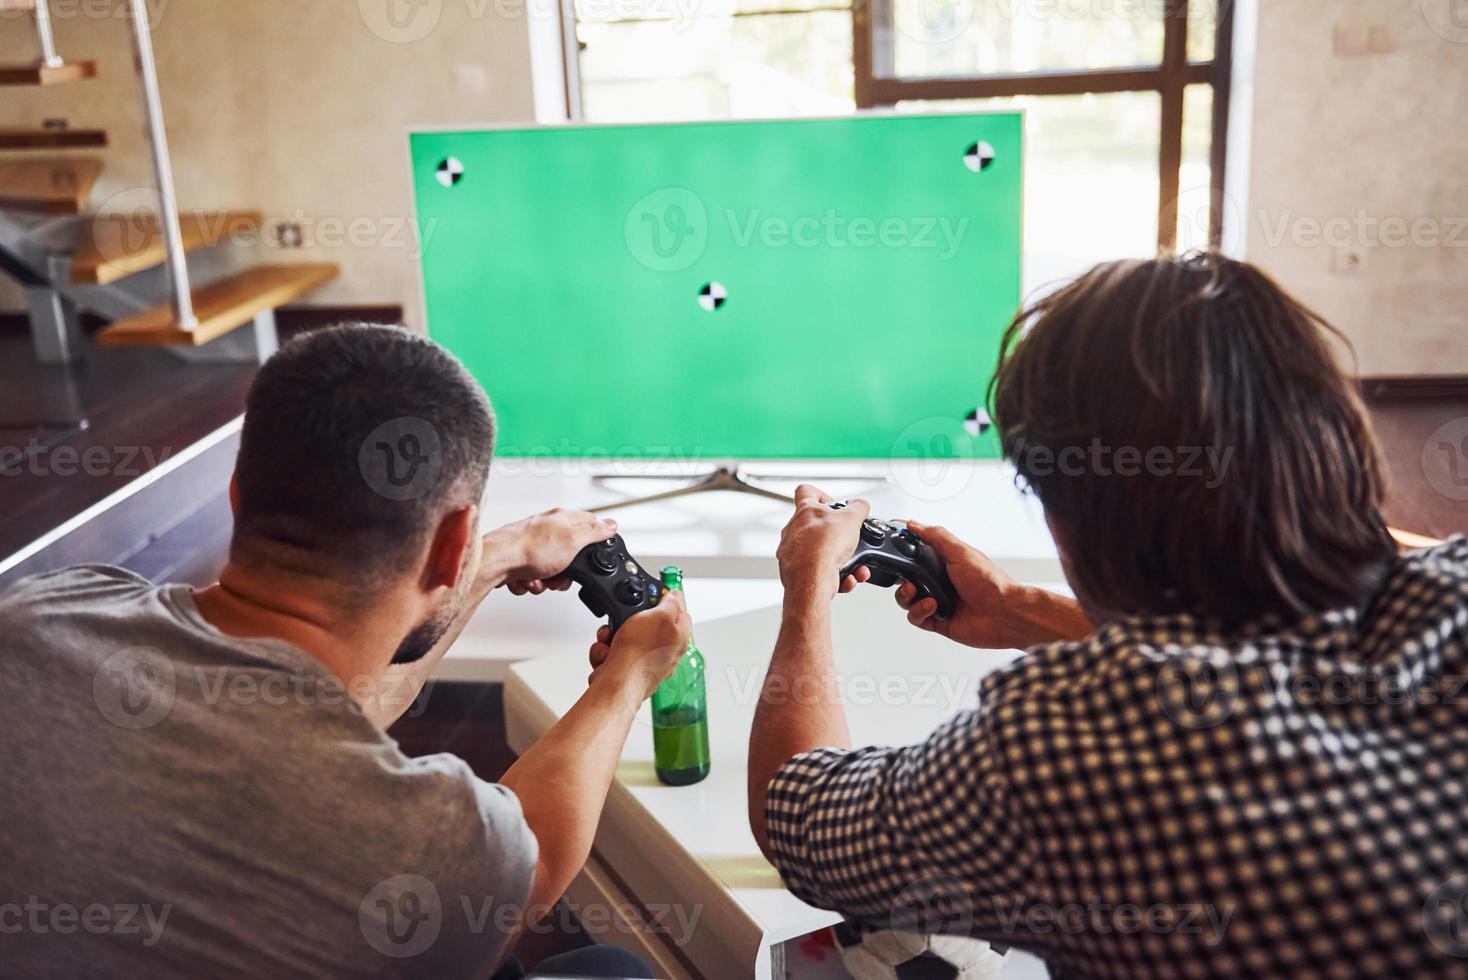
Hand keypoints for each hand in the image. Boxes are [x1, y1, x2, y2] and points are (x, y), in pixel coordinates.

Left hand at [482, 508, 618, 595]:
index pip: (590, 525)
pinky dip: (529, 583)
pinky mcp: (518, 560)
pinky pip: (532, 577)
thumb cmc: (528, 548)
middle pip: (570, 555)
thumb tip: (612, 524)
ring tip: (538, 578)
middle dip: (565, 572)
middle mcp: (546, 529)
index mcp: (562, 519)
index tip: (589, 558)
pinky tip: (525, 579)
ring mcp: (531, 545)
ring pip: (551, 570)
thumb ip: (595, 532)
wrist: (495, 562)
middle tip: (558, 574)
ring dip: (545, 581)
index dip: (594, 544)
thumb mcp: (573, 540)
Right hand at [586, 591, 692, 699]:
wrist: (617, 686)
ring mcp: (643, 662)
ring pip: (623, 639)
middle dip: (627, 621)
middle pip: (646, 625)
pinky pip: (611, 654)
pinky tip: (606, 657)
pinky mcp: (625, 671)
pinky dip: (604, 653)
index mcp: (678, 639)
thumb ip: (671, 603)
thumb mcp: (659, 616)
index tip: (654, 597)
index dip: (666, 602)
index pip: (680, 614)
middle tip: (623, 621)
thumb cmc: (639, 655)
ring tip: (610, 642)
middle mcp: (663, 652)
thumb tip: (677, 595)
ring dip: (611, 637)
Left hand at [775, 485, 872, 599]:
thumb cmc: (823, 547)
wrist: (811, 580)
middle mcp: (794, 531)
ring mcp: (793, 553)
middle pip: (817, 527)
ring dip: (842, 560)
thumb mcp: (851, 518)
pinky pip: (820, 572)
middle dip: (838, 536)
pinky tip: (847, 578)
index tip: (834, 505)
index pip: (805, 491)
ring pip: (822, 553)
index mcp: (804, 512)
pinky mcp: (797, 573)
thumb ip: (858, 507)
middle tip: (849, 540)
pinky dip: (837, 576)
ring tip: (854, 566)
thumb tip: (861, 504)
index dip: (821, 494)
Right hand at [893, 520, 1082, 648]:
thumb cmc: (991, 583)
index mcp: (945, 563)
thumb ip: (936, 536)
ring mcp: (938, 602)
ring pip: (907, 600)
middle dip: (900, 579)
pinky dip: (919, 612)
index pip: (916, 556)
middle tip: (904, 578)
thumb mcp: (961, 552)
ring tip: (916, 592)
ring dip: (907, 596)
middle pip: (906, 579)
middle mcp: (940, 582)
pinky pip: (916, 618)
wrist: (1006, 614)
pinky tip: (932, 606)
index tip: (893, 549)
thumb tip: (915, 524)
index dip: (903, 554)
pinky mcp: (938, 621)